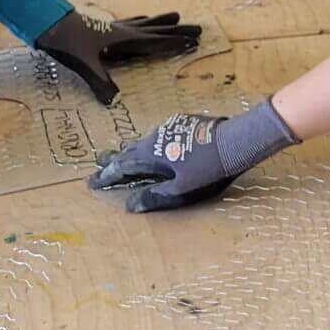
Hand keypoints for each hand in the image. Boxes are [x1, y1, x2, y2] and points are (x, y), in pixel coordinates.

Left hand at [33, 5, 201, 105]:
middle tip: (198, 28)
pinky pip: (130, 23)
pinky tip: (142, 19)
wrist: (47, 22)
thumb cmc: (67, 43)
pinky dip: (141, 21)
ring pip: (144, 23)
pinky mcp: (103, 26)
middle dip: (177, 31)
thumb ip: (101, 83)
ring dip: (162, 22)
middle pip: (156, 30)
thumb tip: (114, 102)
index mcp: (122, 39)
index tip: (194, 43)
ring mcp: (113, 26)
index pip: (155, 43)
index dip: (175, 44)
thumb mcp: (84, 65)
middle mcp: (122, 30)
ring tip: (176, 16)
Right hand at [87, 99, 294, 211]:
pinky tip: (158, 146)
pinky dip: (152, 144)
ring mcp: (170, 128)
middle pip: (129, 149)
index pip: (122, 166)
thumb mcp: (182, 189)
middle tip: (99, 162)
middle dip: (113, 159)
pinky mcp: (184, 124)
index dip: (106, 176)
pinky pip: (161, 135)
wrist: (236, 140)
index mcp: (151, 153)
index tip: (92, 182)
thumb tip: (130, 206)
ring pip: (145, 140)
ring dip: (132, 149)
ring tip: (123, 153)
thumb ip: (156, 196)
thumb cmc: (209, 168)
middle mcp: (156, 137)